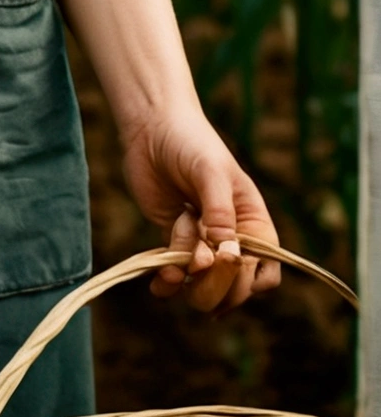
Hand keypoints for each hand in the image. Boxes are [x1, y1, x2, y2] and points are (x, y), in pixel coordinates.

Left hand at [118, 106, 280, 312]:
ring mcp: (202, 243)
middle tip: (196, 262)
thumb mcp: (211, 172)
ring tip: (173, 265)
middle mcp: (231, 239)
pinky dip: (168, 283)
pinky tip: (159, 282)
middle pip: (234, 288)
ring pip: (203, 287)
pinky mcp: (175, 241)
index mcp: (253, 224)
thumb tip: (226, 253)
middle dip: (215, 286)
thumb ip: (219, 212)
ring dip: (189, 282)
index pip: (264, 274)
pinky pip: (175, 276)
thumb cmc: (191, 143)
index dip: (248, 280)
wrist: (151, 128)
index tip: (225, 260)